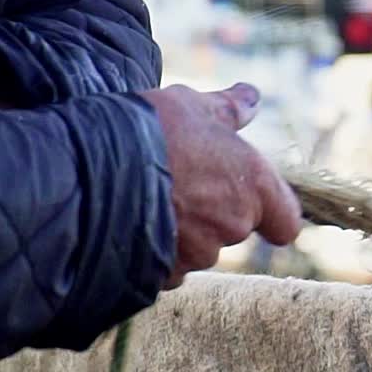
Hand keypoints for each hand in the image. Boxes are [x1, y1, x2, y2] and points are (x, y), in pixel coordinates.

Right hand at [139, 83, 301, 288]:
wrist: (85, 172)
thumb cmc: (149, 130)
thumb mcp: (189, 106)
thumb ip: (227, 109)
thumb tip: (251, 97)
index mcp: (253, 186)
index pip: (286, 223)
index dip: (272, 215)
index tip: (250, 201)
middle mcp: (233, 225)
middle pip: (235, 229)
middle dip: (213, 213)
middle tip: (178, 183)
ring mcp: (199, 254)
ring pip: (200, 248)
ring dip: (182, 232)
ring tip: (147, 199)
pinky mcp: (166, 274)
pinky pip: (168, 267)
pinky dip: (156, 252)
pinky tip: (132, 224)